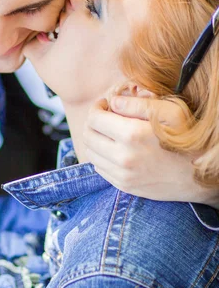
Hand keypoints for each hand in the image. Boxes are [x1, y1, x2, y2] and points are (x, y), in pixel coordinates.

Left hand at [83, 96, 218, 204]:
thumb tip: (112, 102)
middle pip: (88, 136)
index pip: (94, 119)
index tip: (105, 105)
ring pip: (91, 154)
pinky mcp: (124, 186)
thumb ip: (138, 104)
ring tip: (109, 133)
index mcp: (132, 135)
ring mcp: (122, 174)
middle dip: (92, 123)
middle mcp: (123, 157)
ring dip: (95, 140)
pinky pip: (99, 168)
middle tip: (104, 117)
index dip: (97, 108)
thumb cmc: (186, 139)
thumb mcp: (170, 112)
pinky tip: (115, 149)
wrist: (199, 176)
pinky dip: (101, 156)